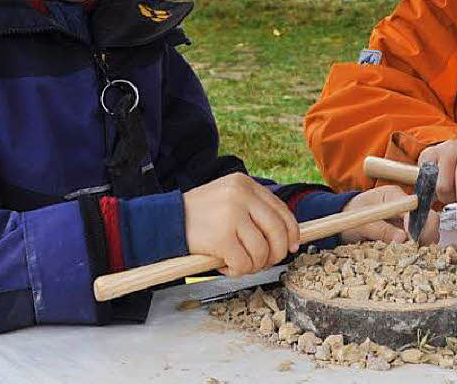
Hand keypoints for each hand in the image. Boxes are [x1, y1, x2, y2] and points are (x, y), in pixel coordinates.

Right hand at [183, 173, 299, 276]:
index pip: (280, 210)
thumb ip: (253, 210)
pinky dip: (238, 271)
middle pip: (277, 231)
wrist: (165, 221)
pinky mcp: (221, 236)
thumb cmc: (199, 216)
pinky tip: (225, 266)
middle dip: (276, 253)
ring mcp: (231, 215)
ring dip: (253, 265)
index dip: (291, 232)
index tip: (292, 246)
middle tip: (266, 263)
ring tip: (238, 264)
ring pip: (261, 251)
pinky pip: (243, 263)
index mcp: (245, 184)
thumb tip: (285, 236)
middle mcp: (241, 195)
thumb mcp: (229, 199)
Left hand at [339, 185, 439, 244]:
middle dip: (427, 235)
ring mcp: (407, 218)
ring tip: (412, 254)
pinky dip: (418, 248)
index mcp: (394, 195)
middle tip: (417, 251)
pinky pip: (419, 239)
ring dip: (423, 243)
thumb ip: (381, 230)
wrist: (342, 217)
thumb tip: (403, 239)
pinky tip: (410, 255)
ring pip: (427, 230)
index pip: (417, 206)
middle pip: (429, 218)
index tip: (413, 240)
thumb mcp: (361, 223)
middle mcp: (405, 205)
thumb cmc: (349, 215)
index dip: (419, 224)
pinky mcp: (406, 231)